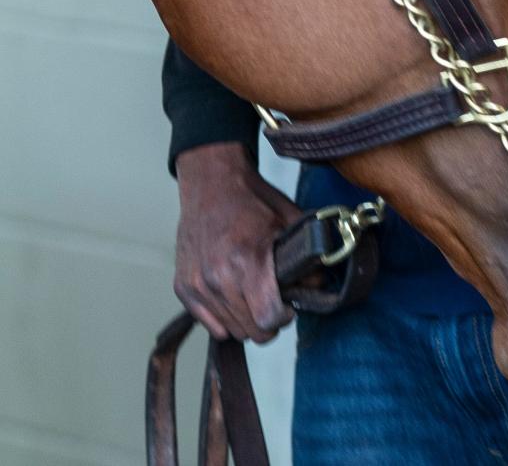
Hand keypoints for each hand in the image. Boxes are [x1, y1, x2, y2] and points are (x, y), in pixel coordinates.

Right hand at [173, 142, 302, 341]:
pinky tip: (235, 296)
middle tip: (273, 302)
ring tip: (254, 296)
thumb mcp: (288, 221)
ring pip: (230, 330)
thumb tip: (319, 285)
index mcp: (246, 260)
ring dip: (246, 320)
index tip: (288, 306)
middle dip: (268, 321)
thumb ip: (307, 256)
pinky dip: (224, 317)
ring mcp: (196, 284)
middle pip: (251, 331)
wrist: (211, 183)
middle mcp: (217, 277)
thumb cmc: (250, 200)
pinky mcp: (182, 287)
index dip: (284, 317)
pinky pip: (209, 324)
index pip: (266, 318)